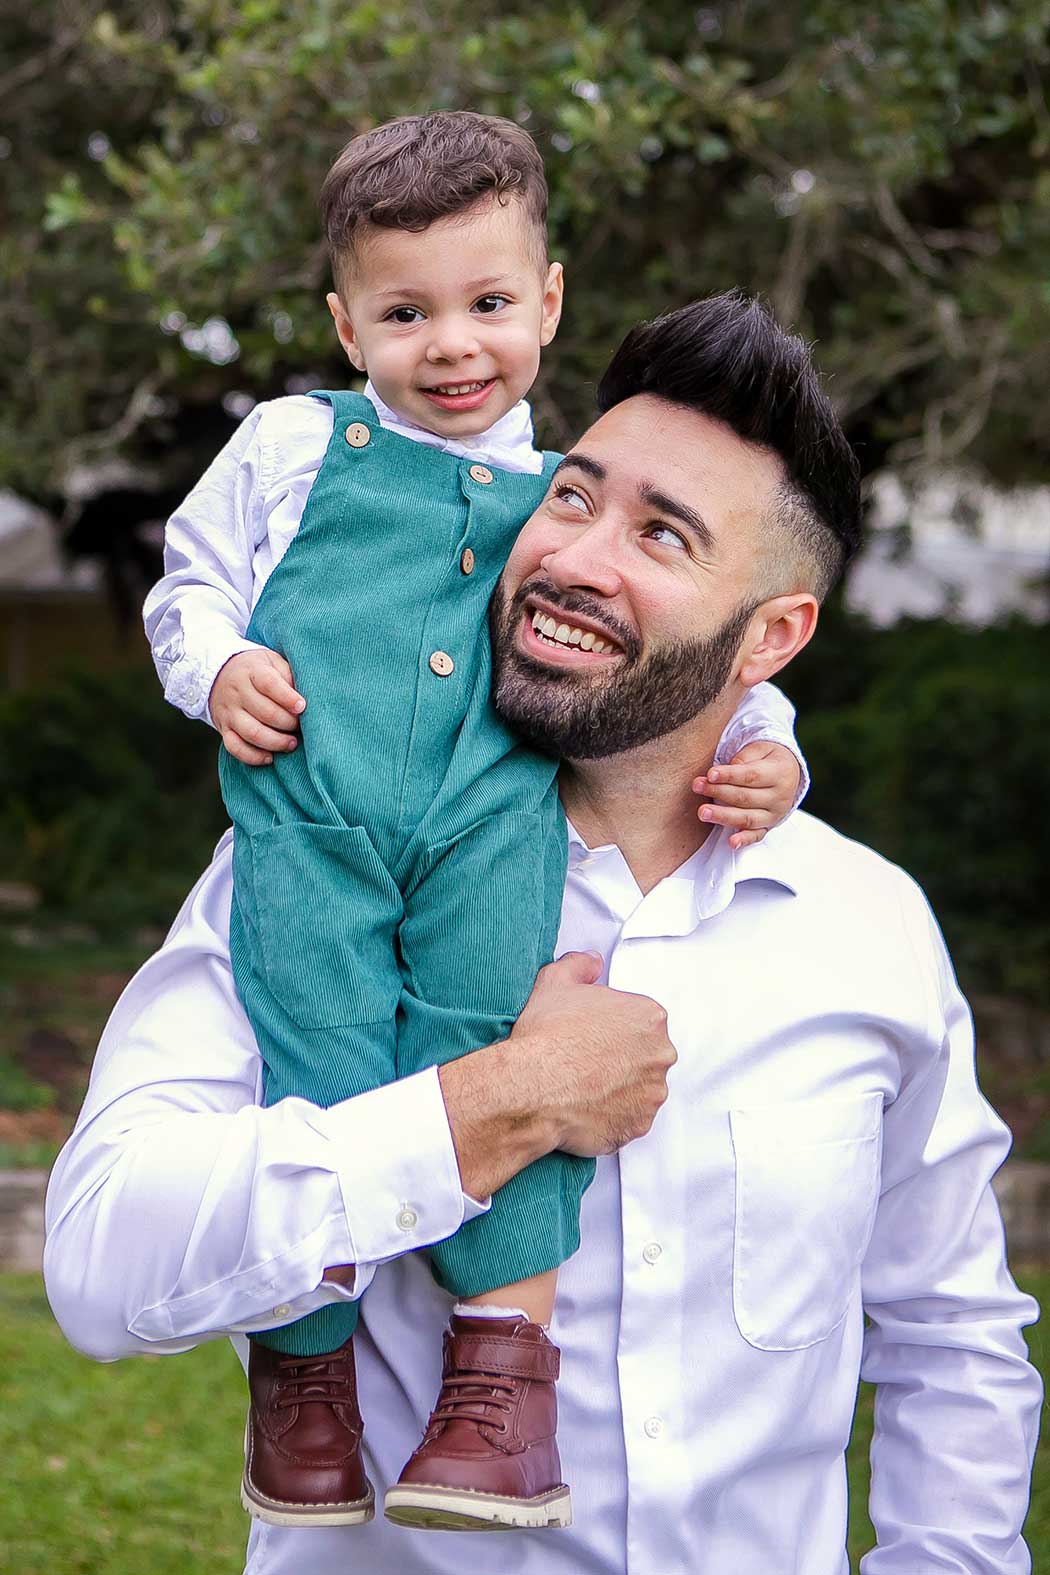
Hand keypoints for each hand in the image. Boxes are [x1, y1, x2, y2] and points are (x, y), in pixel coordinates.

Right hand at [209, 648, 306, 765]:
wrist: (220, 674)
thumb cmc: (258, 670)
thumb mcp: (273, 662)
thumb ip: (289, 676)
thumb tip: (307, 699)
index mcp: (252, 671)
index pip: (269, 684)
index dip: (287, 697)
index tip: (302, 707)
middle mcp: (237, 692)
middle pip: (264, 712)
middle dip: (288, 723)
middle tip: (301, 727)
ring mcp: (229, 712)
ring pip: (251, 732)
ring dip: (276, 742)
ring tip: (292, 743)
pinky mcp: (224, 729)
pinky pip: (235, 747)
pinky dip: (253, 756)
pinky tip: (270, 757)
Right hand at [439, 952, 676, 1198]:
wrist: (532, 1086)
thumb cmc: (546, 1035)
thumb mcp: (555, 981)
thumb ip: (580, 965)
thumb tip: (591, 962)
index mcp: (649, 1016)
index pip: (638, 1020)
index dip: (610, 1027)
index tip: (590, 1035)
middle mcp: (660, 1054)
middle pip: (645, 1054)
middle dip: (621, 1057)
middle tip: (587, 1061)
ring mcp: (652, 1092)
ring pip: (640, 1087)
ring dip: (620, 1087)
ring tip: (585, 1086)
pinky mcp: (640, 1124)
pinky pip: (631, 1118)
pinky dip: (614, 1115)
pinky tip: (587, 1106)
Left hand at [692, 740, 801, 849]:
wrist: (787, 773)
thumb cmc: (767, 758)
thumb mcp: (760, 749)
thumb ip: (744, 758)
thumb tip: (725, 772)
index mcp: (780, 773)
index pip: (751, 776)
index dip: (729, 775)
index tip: (710, 774)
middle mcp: (780, 797)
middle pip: (745, 797)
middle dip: (719, 792)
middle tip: (698, 786)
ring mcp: (774, 814)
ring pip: (747, 818)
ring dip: (723, 816)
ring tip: (703, 812)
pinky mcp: (768, 827)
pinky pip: (756, 835)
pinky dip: (744, 839)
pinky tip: (731, 842)